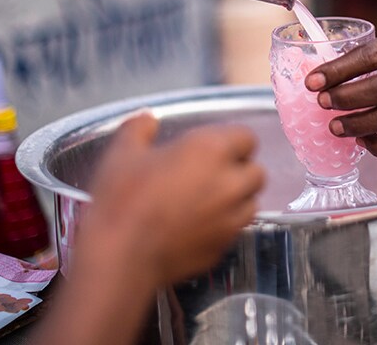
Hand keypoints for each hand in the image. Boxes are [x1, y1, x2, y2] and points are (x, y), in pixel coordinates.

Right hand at [83, 112, 265, 284]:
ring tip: (208, 202)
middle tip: (212, 174)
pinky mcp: (223, 248)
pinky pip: (234, 232)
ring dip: (237, 200)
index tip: (213, 147)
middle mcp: (230, 184)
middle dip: (240, 171)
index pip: (246, 137)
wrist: (120, 258)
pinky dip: (223, 227)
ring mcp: (230, 219)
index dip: (232, 141)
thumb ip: (139, 128)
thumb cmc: (122, 198)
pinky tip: (198, 228)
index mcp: (211, 150)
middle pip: (256, 172)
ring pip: (251, 204)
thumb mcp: (122, 153)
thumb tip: (147, 119)